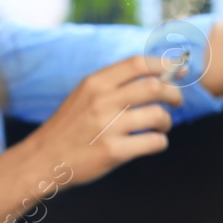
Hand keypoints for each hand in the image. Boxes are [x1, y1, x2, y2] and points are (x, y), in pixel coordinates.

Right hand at [22, 55, 184, 187]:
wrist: (43, 159)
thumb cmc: (69, 127)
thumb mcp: (83, 96)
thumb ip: (112, 85)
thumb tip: (155, 75)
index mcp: (95, 83)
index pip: (138, 63)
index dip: (164, 65)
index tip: (179, 71)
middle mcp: (102, 101)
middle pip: (154, 87)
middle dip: (174, 94)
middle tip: (176, 102)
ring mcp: (107, 127)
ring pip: (158, 115)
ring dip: (167, 121)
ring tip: (161, 126)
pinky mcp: (113, 152)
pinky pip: (153, 142)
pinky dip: (160, 142)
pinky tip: (153, 143)